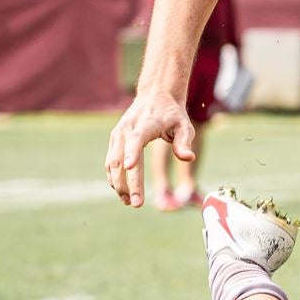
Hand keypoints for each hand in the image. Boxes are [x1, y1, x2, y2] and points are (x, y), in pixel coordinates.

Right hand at [105, 90, 195, 207]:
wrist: (155, 95)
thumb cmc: (172, 114)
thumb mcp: (184, 125)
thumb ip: (185, 142)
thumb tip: (189, 158)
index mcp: (145, 124)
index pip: (136, 140)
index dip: (132, 153)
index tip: (129, 167)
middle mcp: (127, 129)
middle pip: (121, 158)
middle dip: (127, 183)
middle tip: (136, 203)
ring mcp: (118, 135)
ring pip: (112, 162)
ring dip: (118, 184)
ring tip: (129, 202)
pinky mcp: (114, 140)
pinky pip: (110, 162)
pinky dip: (114, 178)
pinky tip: (122, 192)